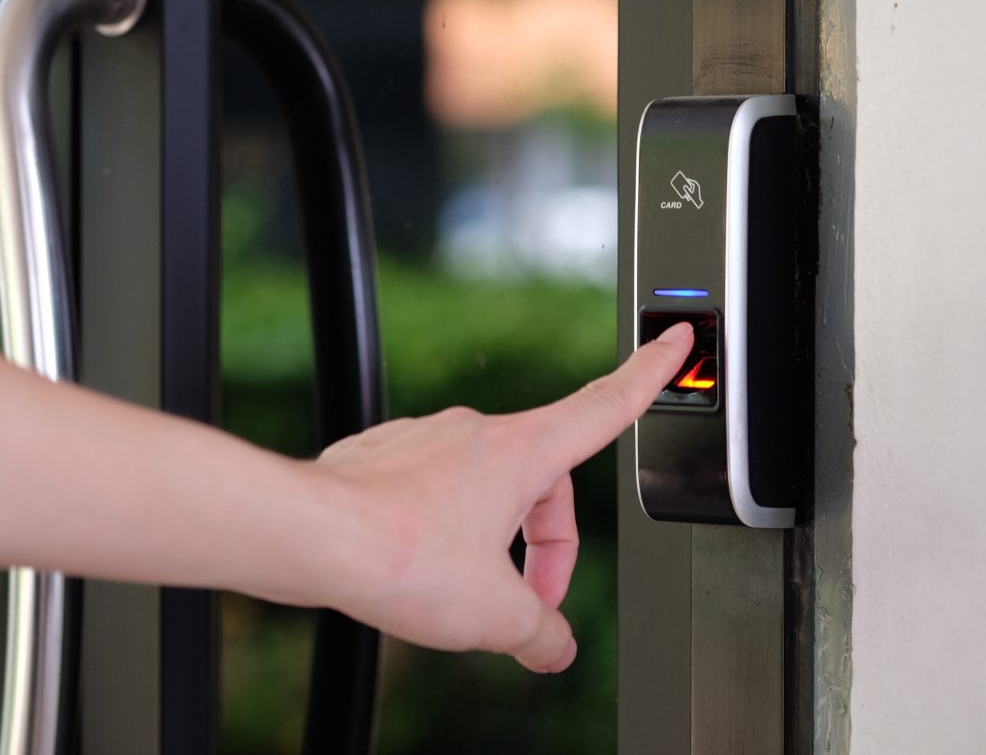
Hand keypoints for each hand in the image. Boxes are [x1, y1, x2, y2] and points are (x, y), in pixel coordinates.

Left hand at [312, 322, 692, 672]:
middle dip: (544, 549)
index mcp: (521, 452)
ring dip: (486, 545)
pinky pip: (427, 495)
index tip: (674, 339)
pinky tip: (412, 572)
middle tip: (526, 607)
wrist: (310, 535)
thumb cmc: (399, 556)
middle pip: (540, 486)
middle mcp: (473, 432)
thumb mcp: (496, 615)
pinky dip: (436, 533)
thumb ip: (541, 633)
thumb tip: (552, 646)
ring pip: (479, 494)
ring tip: (458, 598)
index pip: (605, 406)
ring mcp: (422, 439)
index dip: (650, 374)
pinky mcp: (380, 457)